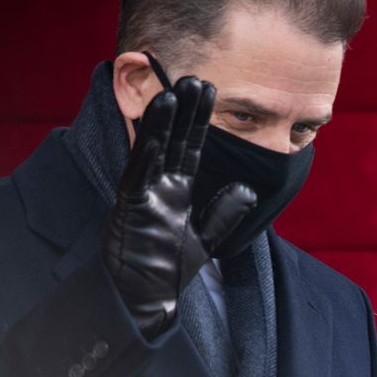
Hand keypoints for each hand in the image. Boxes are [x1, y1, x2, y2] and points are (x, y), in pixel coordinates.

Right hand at [102, 75, 256, 336]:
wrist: (144, 298)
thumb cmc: (167, 270)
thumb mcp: (207, 239)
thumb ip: (224, 213)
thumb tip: (248, 190)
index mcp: (176, 190)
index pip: (190, 147)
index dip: (199, 120)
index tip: (209, 90)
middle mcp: (157, 185)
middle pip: (173, 140)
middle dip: (183, 111)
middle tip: (193, 77)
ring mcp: (141, 194)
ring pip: (152, 150)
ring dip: (162, 122)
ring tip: (172, 93)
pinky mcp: (128, 207)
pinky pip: (137, 175)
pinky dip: (146, 152)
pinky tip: (155, 133)